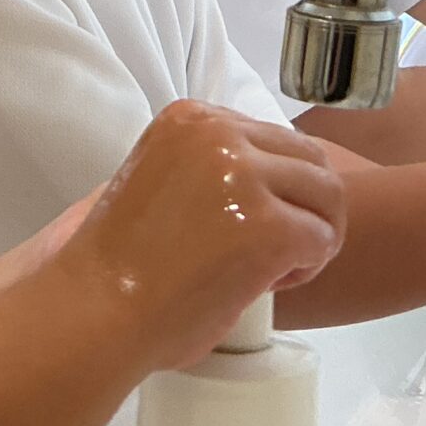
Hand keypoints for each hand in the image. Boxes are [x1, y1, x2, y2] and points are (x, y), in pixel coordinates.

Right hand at [64, 101, 345, 374]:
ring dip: (313, 234)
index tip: (247, 223)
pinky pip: (322, 239)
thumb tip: (259, 180)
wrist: (97, 307)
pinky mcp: (269, 226)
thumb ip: (200, 164)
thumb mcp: (155, 177)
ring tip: (278, 268)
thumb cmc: (119, 262)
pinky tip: (272, 283)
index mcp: (192, 118)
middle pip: (309, 159)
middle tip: (277, 251)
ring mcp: (246, 177)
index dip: (275, 185)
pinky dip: (308, 266)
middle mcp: (220, 134)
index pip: (273, 138)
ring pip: (328, 196)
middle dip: (304, 206)